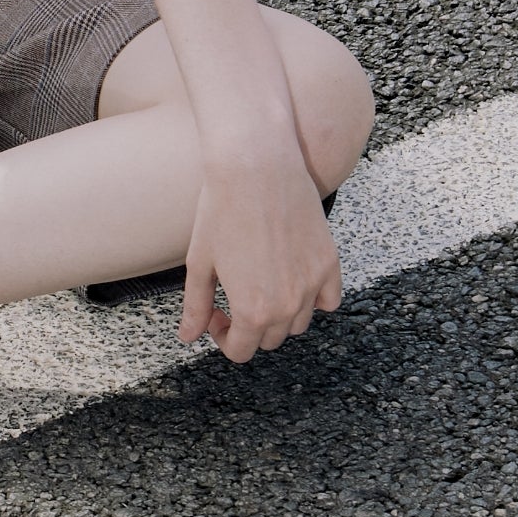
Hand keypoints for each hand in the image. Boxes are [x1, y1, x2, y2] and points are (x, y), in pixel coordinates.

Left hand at [179, 152, 341, 363]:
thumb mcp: (199, 261)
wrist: (254, 165)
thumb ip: (196, 306)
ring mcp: (313, 285)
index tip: (217, 315)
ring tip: (261, 282)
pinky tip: (293, 278)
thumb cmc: (221, 208)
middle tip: (234, 295)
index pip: (241, 351)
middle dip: (249, 325)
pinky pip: (328, 300)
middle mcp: (287, 306)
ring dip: (280, 314)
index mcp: (252, 311)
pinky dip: (315, 298)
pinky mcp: (329, 263)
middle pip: (270, 338)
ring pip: (299, 322)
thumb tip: (188, 336)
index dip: (223, 337)